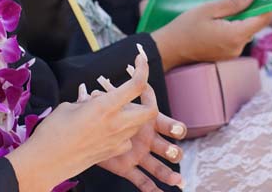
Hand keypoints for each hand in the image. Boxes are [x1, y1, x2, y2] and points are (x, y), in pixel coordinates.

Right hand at [8, 47, 159, 191]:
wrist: (46, 163)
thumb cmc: (52, 131)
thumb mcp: (68, 107)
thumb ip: (85, 101)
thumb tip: (89, 96)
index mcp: (105, 107)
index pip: (136, 85)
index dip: (143, 68)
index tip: (141, 58)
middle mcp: (116, 124)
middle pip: (149, 110)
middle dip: (147, 98)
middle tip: (133, 91)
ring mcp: (116, 141)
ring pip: (138, 124)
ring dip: (131, 113)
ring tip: (112, 109)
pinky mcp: (112, 153)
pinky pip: (127, 139)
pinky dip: (122, 131)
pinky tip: (109, 129)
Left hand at [97, 71, 186, 189]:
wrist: (93, 126)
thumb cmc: (105, 108)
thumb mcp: (107, 100)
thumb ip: (107, 95)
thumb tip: (96, 90)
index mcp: (146, 119)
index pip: (163, 121)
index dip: (172, 125)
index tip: (178, 130)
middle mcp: (147, 137)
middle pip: (164, 144)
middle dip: (171, 149)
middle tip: (173, 153)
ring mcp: (140, 153)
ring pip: (157, 164)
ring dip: (168, 172)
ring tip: (177, 180)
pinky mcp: (127, 167)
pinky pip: (142, 180)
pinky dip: (152, 189)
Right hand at [153, 0, 271, 66]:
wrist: (169, 50)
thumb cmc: (185, 27)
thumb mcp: (209, 9)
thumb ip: (234, 2)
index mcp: (236, 35)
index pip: (263, 19)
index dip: (267, 5)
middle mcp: (238, 47)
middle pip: (255, 25)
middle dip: (250, 10)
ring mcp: (233, 54)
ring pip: (246, 31)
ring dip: (240, 19)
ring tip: (223, 10)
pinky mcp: (227, 56)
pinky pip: (237, 38)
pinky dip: (233, 28)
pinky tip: (218, 22)